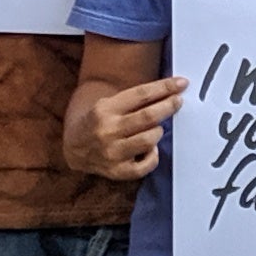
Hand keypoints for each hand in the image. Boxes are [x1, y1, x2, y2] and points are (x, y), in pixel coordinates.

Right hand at [66, 73, 184, 184]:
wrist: (74, 147)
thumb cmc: (98, 122)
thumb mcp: (108, 104)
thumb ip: (135, 100)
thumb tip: (170, 92)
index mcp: (104, 109)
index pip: (141, 95)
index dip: (164, 88)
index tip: (181, 84)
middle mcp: (107, 131)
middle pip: (148, 117)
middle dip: (168, 106)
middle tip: (178, 101)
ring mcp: (112, 153)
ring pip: (149, 140)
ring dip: (158, 131)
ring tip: (156, 128)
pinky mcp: (117, 171)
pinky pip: (146, 165)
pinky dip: (153, 156)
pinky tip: (150, 149)